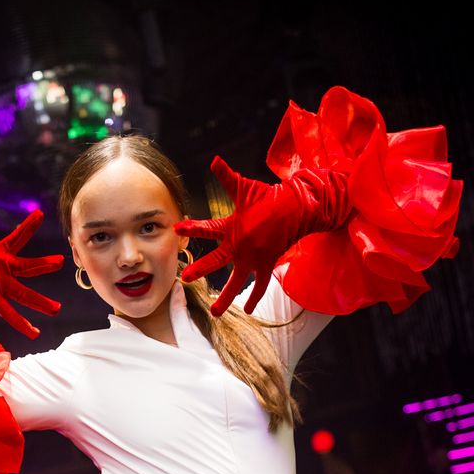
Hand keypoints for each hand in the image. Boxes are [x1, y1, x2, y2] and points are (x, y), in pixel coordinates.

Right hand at [0, 205, 63, 338]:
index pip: (17, 237)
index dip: (29, 225)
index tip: (41, 213)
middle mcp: (1, 266)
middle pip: (27, 265)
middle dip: (44, 264)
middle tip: (61, 262)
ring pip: (23, 294)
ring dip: (41, 303)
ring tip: (56, 309)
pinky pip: (8, 313)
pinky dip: (21, 324)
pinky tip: (34, 333)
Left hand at [176, 158, 346, 315]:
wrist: (296, 209)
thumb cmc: (269, 197)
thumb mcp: (245, 188)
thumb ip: (227, 177)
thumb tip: (214, 160)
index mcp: (232, 227)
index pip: (208, 227)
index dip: (192, 227)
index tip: (177, 229)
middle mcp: (240, 246)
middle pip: (216, 261)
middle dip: (200, 269)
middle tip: (185, 279)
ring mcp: (253, 258)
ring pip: (236, 282)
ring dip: (226, 298)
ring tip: (214, 313)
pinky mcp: (266, 265)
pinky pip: (260, 285)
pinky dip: (255, 298)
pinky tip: (249, 311)